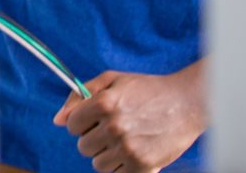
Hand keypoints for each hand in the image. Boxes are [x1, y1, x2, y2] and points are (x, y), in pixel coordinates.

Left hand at [54, 64, 207, 172]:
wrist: (187, 103)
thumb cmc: (147, 89)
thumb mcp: (112, 80)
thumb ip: (79, 96)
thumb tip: (57, 120)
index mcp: (103, 103)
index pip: (71, 125)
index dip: (81, 122)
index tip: (95, 119)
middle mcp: (114, 127)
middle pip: (83, 146)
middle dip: (93, 138)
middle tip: (112, 129)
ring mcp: (128, 148)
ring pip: (98, 163)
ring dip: (107, 154)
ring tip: (124, 140)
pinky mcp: (143, 165)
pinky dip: (121, 166)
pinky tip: (132, 151)